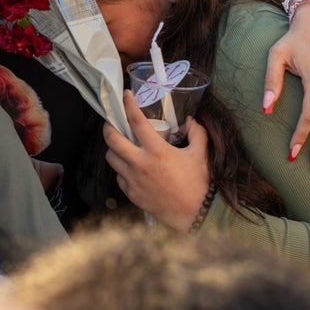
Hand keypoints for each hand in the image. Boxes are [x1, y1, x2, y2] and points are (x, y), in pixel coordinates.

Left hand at [103, 91, 210, 230]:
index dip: (128, 105)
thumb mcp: (201, 154)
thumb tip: (191, 120)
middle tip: (112, 122)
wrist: (196, 214)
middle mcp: (140, 163)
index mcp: (157, 151)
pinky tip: (131, 167)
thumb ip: (197, 133)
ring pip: (111, 158)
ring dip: (114, 149)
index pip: (136, 121)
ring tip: (122, 145)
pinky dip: (122, 169)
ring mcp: (133, 180)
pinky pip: (118, 176)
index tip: (125, 95)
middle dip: (108, 126)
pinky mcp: (131, 194)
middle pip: (112, 139)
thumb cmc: (199, 183)